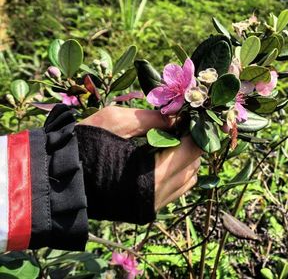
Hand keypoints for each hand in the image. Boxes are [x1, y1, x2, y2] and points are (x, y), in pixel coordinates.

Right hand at [79, 106, 201, 209]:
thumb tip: (176, 117)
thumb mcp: (114, 121)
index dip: (195, 133)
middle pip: (192, 167)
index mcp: (151, 176)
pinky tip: (163, 155)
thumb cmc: (82, 145)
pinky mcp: (144, 209)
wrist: (55, 179)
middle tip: (182, 124)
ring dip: (186, 159)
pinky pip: (174, 191)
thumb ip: (150, 119)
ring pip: (186, 181)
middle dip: (192, 144)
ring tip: (173, 138)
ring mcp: (151, 205)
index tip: (191, 116)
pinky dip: (176, 173)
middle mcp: (155, 196)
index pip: (190, 153)